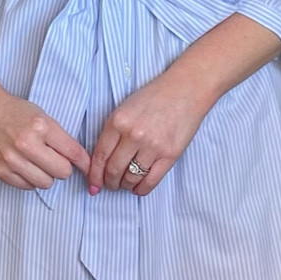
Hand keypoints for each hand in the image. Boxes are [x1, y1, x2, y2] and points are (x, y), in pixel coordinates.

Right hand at [0, 83, 90, 190]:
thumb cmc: (15, 112)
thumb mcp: (43, 117)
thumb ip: (60, 138)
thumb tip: (80, 161)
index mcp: (41, 127)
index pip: (73, 152)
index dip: (83, 162)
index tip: (86, 166)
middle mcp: (26, 144)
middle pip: (62, 172)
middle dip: (63, 167)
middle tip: (55, 159)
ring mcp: (12, 160)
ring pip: (46, 183)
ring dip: (46, 175)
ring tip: (38, 162)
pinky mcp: (1, 171)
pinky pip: (27, 186)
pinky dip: (30, 179)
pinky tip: (25, 166)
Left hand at [88, 71, 212, 196]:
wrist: (186, 90)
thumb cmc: (155, 97)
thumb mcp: (125, 108)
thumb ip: (113, 132)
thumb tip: (102, 161)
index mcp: (118, 121)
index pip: (100, 156)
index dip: (95, 175)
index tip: (94, 184)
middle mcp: (133, 135)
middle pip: (114, 170)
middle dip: (109, 182)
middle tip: (110, 185)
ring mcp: (152, 146)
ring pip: (131, 178)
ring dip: (125, 186)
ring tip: (125, 184)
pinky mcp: (169, 154)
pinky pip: (150, 181)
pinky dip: (141, 189)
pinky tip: (138, 188)